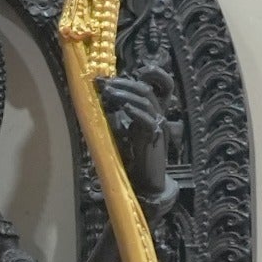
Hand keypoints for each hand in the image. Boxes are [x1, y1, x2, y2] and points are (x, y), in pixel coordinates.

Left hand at [97, 72, 171, 205]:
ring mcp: (158, 125)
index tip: (113, 79)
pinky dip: (135, 112)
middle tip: (106, 84)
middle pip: (145, 90)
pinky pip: (147, 119)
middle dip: (125, 84)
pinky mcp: (155, 136)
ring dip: (125, 95)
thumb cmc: (135, 159)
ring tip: (109, 94)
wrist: (148, 182)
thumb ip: (118, 118)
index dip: (135, 80)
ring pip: (145, 101)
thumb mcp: (124, 133)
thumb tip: (103, 102)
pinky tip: (124, 109)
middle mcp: (157, 115)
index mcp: (151, 113)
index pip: (148, 88)